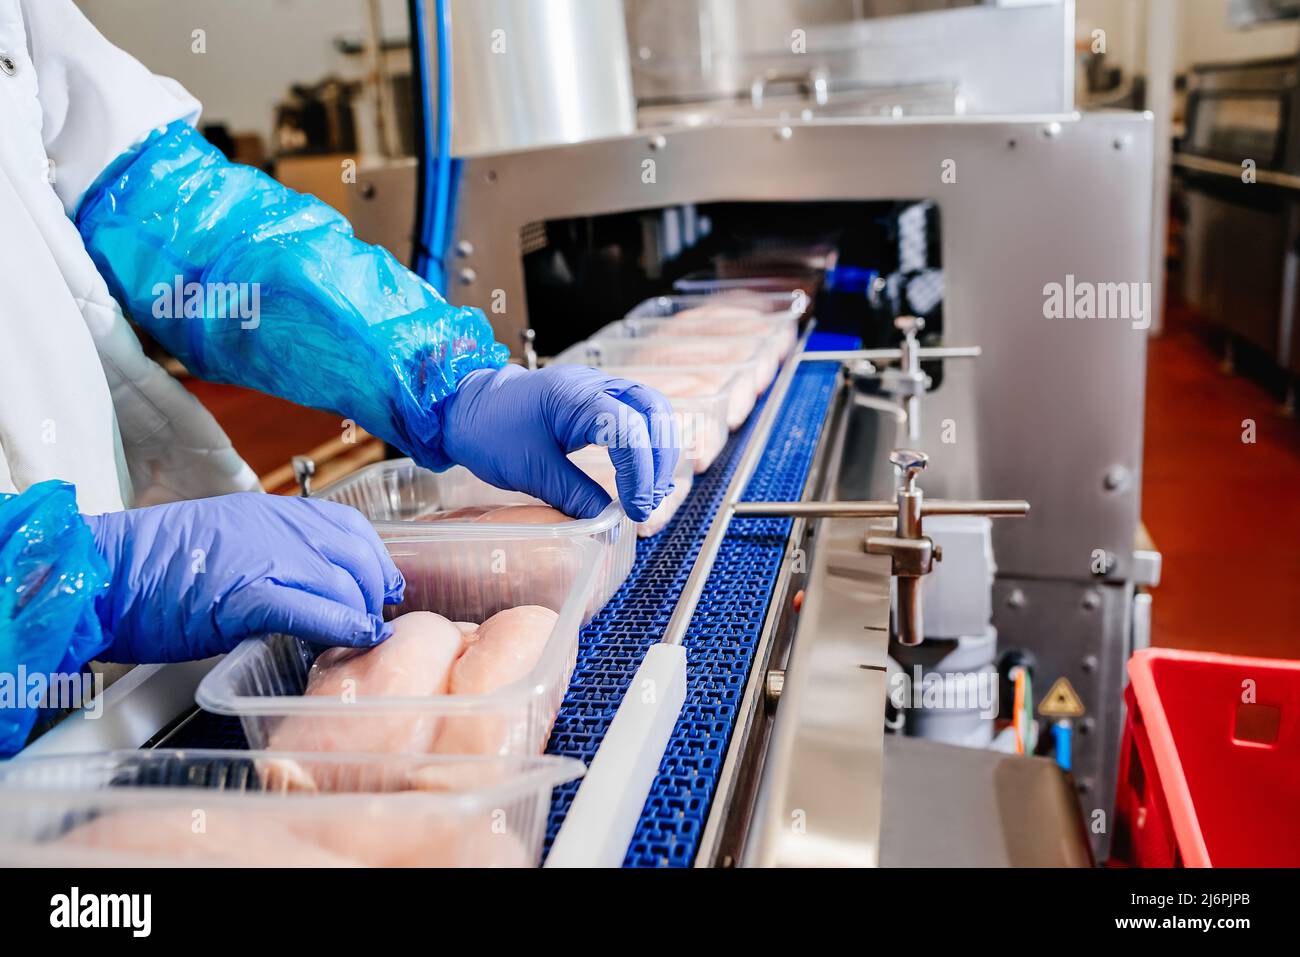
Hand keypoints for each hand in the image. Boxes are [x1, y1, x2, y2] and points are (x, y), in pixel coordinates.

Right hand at [85, 495, 404, 662]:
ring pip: (343, 583)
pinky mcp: (249, 594)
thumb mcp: (227, 542)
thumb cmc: (153, 566)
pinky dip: (340, 627)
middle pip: (357, 556)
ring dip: (360, 616)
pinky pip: (313, 609)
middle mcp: (278, 527)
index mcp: (272, 511)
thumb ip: (273, 553)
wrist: (103, 573)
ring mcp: (266, 557)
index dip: (374, 560)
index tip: (381, 587)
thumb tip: (311, 583)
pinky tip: (351, 640)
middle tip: (372, 622)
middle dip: (373, 593)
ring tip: (358, 639)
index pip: (350, 527)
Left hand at [440, 365, 679, 521]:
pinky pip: (638, 414)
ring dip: (659, 451)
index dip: (640, 474)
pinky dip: (647, 444)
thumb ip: (575, 497)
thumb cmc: (491, 430)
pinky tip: (639, 474)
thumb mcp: (531, 470)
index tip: (635, 510)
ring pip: (653, 410)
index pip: (630, 431)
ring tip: (650, 491)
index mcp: (575, 397)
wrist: (468, 407)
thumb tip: (611, 528)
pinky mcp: (599, 399)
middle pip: (655, 411)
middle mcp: (596, 384)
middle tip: (649, 501)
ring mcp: (600, 388)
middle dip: (661, 459)